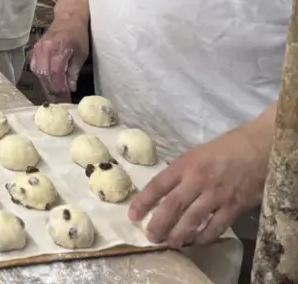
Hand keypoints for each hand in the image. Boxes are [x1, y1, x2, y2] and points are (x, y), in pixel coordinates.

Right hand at [28, 17, 89, 100]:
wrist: (68, 19)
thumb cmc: (78, 36)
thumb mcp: (81, 55)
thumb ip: (74, 72)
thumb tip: (71, 88)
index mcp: (58, 48)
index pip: (56, 73)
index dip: (60, 87)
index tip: (67, 97)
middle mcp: (45, 49)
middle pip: (45, 74)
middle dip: (53, 89)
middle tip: (61, 99)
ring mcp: (38, 49)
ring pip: (38, 72)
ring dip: (46, 84)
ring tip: (55, 92)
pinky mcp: (34, 50)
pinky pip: (34, 67)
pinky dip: (41, 76)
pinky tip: (48, 81)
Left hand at [129, 124, 268, 247]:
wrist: (259, 148)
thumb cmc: (226, 148)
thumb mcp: (196, 153)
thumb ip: (182, 172)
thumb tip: (166, 191)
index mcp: (185, 164)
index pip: (158, 185)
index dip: (143, 202)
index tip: (133, 215)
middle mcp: (197, 180)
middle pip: (172, 206)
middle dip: (158, 224)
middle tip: (150, 237)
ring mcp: (216, 195)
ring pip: (192, 220)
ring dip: (179, 235)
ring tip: (170, 244)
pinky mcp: (234, 207)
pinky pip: (215, 226)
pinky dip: (204, 236)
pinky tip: (196, 242)